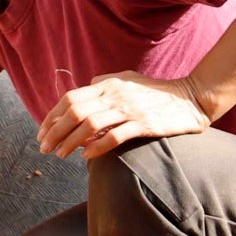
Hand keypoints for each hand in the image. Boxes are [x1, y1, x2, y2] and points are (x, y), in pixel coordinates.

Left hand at [37, 73, 210, 160]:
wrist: (192, 97)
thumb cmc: (159, 91)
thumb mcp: (129, 78)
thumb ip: (106, 81)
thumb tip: (87, 85)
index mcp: (108, 84)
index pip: (71, 98)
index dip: (52, 116)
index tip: (43, 133)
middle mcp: (115, 95)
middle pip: (75, 112)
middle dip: (55, 132)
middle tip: (45, 148)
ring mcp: (130, 109)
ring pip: (90, 126)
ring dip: (70, 142)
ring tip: (61, 155)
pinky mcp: (144, 124)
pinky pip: (114, 137)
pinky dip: (97, 147)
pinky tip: (87, 156)